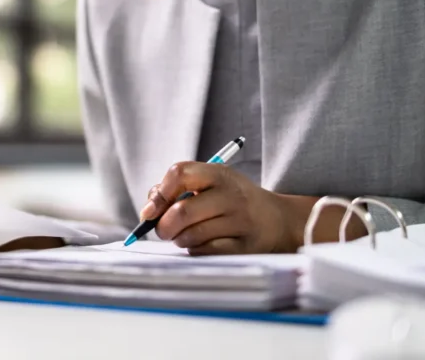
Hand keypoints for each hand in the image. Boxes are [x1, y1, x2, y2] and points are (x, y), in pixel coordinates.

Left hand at [140, 162, 295, 254]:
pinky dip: (195, 250)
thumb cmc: (230, 200)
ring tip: (184, 236)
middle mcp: (231, 195)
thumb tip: (148, 211)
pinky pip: (206, 251)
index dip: (159, 194)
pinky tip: (201, 244)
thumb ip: (177, 189)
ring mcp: (241, 221)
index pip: (179, 174)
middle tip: (162, 230)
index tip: (150, 211)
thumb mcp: (209, 183)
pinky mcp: (245, 246)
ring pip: (191, 235)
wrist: (276, 219)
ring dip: (179, 239)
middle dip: (163, 226)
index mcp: (218, 173)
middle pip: (182, 212)